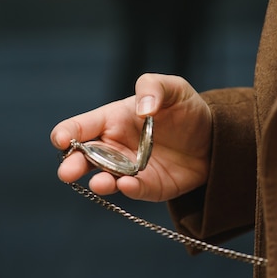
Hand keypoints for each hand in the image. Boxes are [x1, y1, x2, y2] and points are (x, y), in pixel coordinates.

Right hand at [51, 73, 211, 201]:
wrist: (215, 137)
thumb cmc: (187, 109)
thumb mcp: (174, 88)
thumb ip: (153, 87)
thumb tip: (142, 108)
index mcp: (112, 120)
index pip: (81, 127)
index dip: (66, 133)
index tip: (61, 139)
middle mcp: (115, 147)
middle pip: (84, 157)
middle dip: (72, 165)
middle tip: (67, 172)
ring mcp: (129, 169)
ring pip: (105, 178)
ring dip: (99, 182)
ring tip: (99, 183)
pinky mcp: (148, 187)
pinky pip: (134, 190)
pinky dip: (129, 189)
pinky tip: (127, 184)